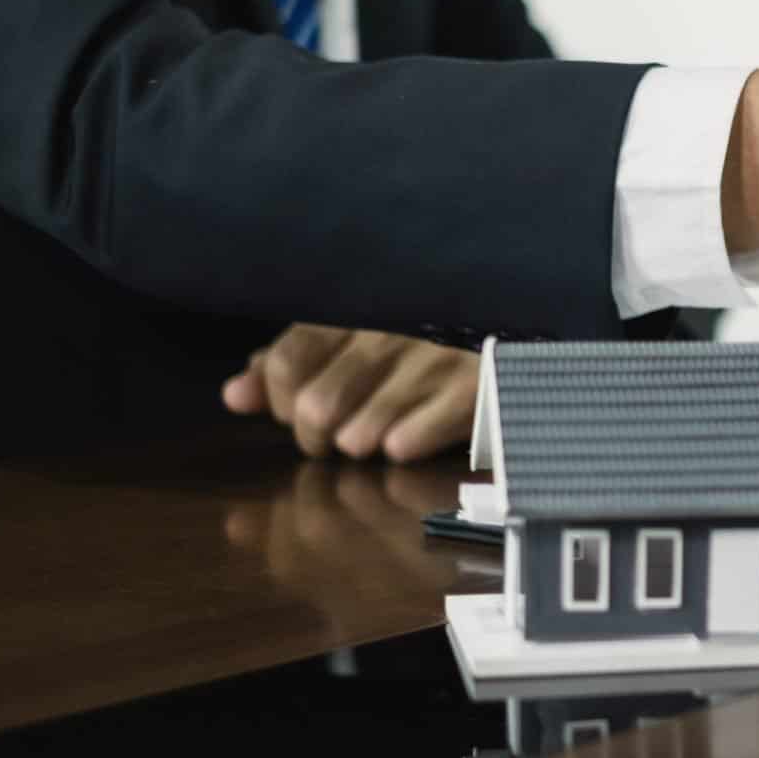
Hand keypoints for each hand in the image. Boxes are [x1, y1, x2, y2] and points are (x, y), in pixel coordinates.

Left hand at [222, 324, 478, 461]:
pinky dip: (402, 447)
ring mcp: (432, 358)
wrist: (523, 318)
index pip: (287, 363)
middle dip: (315, 436)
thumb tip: (235, 395)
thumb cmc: (425, 337)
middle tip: (339, 436)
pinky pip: (411, 439)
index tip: (299, 411)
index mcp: (357, 310)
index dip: (281, 401)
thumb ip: (291, 363)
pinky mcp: (473, 388)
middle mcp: (390, 329)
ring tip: (377, 438)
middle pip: (314, 407)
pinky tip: (406, 442)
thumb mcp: (355, 338)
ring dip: (359, 445)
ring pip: (355, 434)